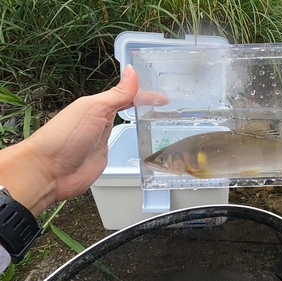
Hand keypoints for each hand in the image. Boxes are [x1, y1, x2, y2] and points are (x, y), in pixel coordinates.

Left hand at [0, 65, 167, 214]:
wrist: (48, 171)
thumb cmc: (64, 137)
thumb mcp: (94, 109)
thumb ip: (117, 93)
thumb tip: (132, 71)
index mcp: (97, 106)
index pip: (128, 96)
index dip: (146, 96)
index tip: (164, 98)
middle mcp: (101, 121)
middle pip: (128, 110)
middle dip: (145, 107)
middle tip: (167, 109)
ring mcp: (102, 140)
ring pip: (127, 128)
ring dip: (141, 125)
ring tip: (161, 123)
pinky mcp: (104, 157)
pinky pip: (123, 147)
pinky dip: (134, 144)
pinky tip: (144, 144)